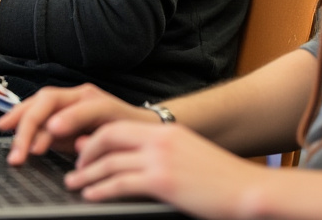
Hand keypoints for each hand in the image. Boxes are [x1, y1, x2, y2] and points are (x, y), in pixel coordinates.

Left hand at [0, 84, 144, 164]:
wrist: (148, 135)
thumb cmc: (111, 139)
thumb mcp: (76, 142)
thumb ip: (54, 140)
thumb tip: (27, 146)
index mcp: (67, 103)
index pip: (35, 103)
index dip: (17, 114)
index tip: (2, 129)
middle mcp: (77, 95)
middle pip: (43, 99)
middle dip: (25, 123)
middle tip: (16, 150)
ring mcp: (93, 97)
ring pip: (59, 101)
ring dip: (42, 123)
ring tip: (32, 144)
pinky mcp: (109, 105)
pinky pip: (87, 109)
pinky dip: (71, 118)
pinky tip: (58, 130)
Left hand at [67, 120, 265, 215]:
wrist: (247, 189)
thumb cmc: (221, 178)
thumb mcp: (188, 154)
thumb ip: (160, 151)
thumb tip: (131, 157)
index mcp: (166, 132)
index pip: (118, 126)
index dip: (95, 138)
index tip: (83, 150)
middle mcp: (160, 140)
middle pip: (108, 138)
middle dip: (86, 154)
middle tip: (75, 168)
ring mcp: (161, 160)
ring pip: (110, 163)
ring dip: (87, 175)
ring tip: (74, 185)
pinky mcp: (162, 182)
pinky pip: (121, 184)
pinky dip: (101, 189)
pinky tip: (92, 195)